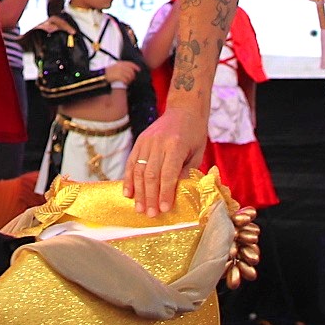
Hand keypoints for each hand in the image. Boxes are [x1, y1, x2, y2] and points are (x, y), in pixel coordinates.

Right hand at [106, 61, 140, 85]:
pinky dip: (126, 82)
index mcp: (119, 63)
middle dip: (133, 75)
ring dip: (130, 80)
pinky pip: (125, 79)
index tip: (139, 70)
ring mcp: (118, 71)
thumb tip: (131, 70)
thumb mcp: (114, 67)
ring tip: (128, 82)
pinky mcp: (117, 76)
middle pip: (131, 70)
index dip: (135, 66)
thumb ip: (122, 67)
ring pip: (129, 75)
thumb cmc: (108, 73)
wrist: (100, 76)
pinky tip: (125, 83)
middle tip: (132, 79)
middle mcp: (119, 66)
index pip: (129, 63)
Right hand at [122, 101, 206, 216]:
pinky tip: (128, 193)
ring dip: (138, 192)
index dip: (165, 193)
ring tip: (140, 208)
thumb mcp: (197, 153)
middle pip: (151, 174)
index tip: (164, 209)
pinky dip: (128, 179)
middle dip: (150, 197)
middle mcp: (158, 143)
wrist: (184, 109)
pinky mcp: (139, 141)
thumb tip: (176, 193)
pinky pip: (131, 162)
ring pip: (138, 170)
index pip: (168, 174)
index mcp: (175, 145)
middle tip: (150, 214)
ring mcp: (146, 141)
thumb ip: (186, 172)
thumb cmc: (194, 133)